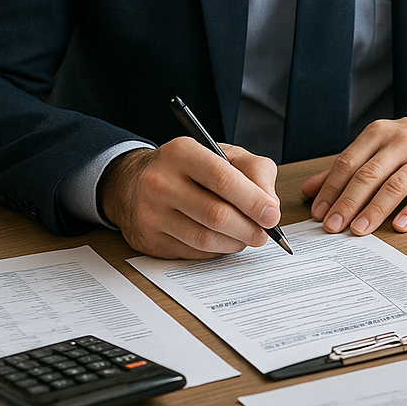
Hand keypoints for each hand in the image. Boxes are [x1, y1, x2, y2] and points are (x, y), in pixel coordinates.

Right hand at [99, 138, 280, 258]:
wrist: (134, 182)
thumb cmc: (188, 168)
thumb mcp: (223, 154)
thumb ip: (255, 171)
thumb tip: (270, 205)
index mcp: (182, 153)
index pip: (223, 179)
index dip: (253, 200)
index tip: (272, 215)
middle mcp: (160, 182)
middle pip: (215, 214)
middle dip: (248, 228)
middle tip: (264, 233)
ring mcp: (151, 213)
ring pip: (205, 239)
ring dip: (234, 242)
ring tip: (247, 237)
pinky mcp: (148, 240)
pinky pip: (192, 252)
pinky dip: (216, 250)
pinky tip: (223, 241)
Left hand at [300, 108, 406, 235]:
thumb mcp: (379, 147)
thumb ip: (345, 168)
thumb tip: (309, 191)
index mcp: (380, 133)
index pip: (349, 162)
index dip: (331, 188)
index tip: (319, 212)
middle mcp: (402, 142)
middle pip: (369, 174)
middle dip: (348, 202)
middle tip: (333, 226)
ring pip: (396, 185)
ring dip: (375, 210)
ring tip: (359, 230)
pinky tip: (399, 226)